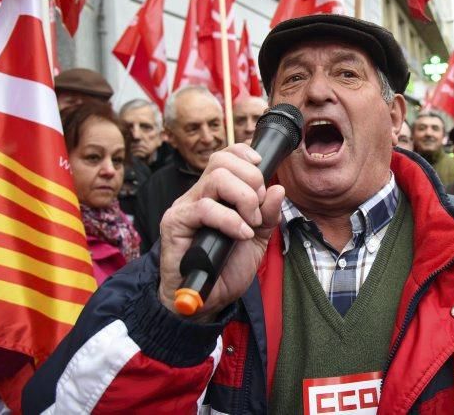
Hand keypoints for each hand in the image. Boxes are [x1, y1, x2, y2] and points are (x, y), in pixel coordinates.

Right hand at [158, 144, 285, 320]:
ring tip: (250, 225)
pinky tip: (241, 235)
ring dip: (245, 199)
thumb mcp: (257, 237)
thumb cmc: (227, 266)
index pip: (226, 155)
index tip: (262, 168)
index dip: (245, 154)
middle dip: (252, 180)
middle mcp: (198, 194)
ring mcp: (185, 206)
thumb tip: (278, 189)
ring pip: (216, 179)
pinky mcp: (175, 223)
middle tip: (258, 210)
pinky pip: (205, 208)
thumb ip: (268, 214)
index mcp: (216, 193)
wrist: (207, 299)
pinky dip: (231, 220)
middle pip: (222, 161)